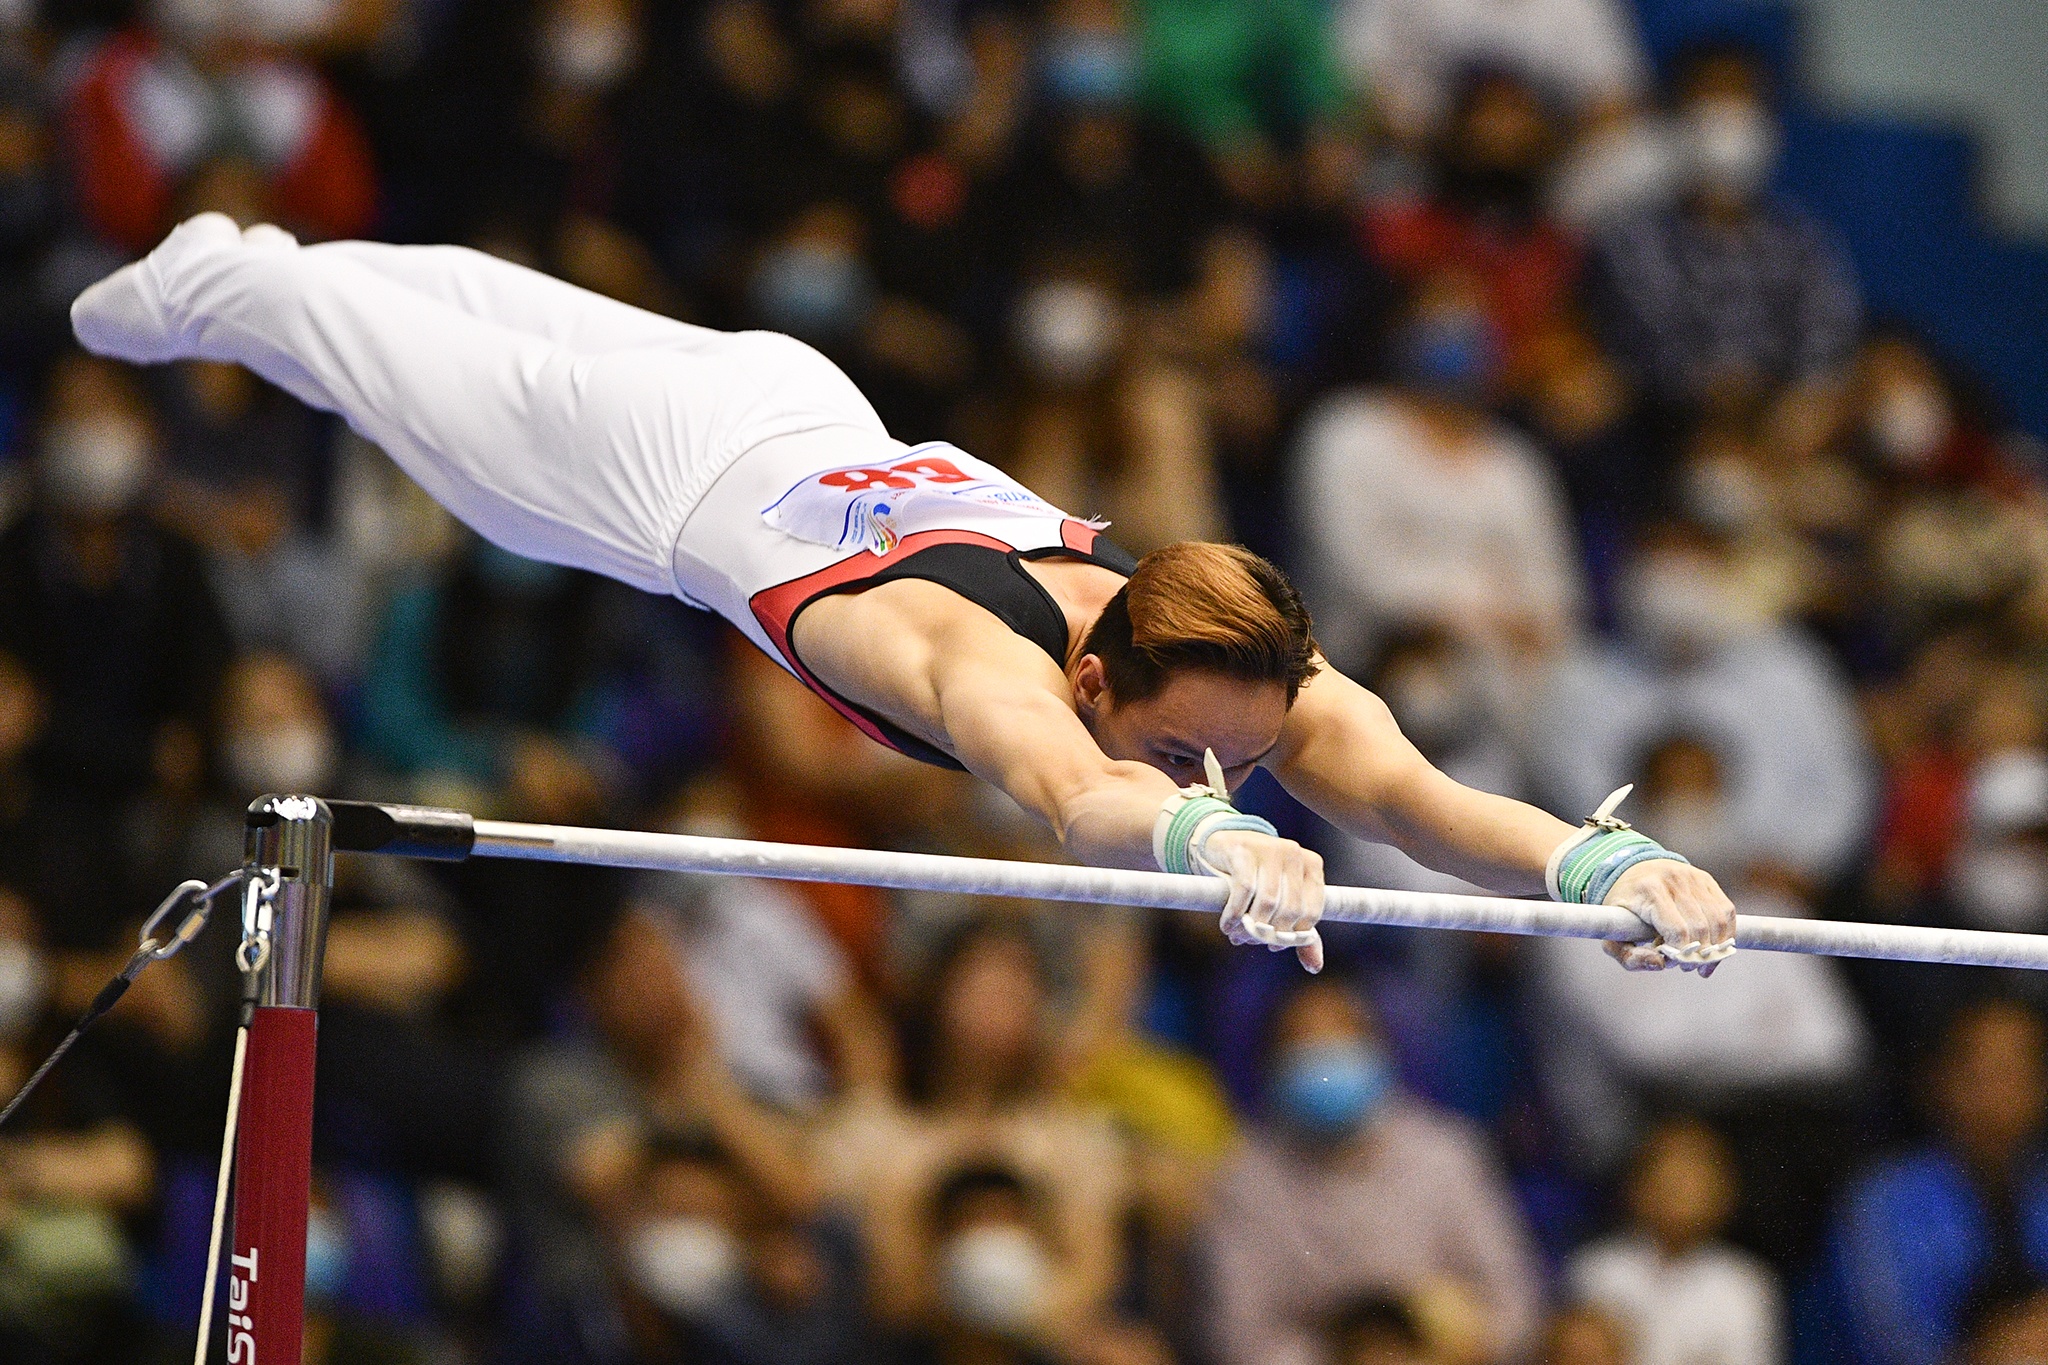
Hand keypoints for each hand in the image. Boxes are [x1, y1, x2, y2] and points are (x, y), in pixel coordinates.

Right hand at [1198, 830, 1325, 972]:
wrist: (1225, 845)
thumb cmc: (1259, 877)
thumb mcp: (1283, 900)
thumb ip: (1299, 931)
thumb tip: (1314, 967)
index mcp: (1312, 866)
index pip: (1311, 912)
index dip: (1293, 935)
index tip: (1274, 944)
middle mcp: (1295, 854)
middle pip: (1289, 909)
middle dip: (1269, 932)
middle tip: (1251, 941)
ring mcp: (1270, 848)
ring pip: (1268, 902)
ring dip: (1250, 926)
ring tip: (1237, 936)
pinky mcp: (1244, 850)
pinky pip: (1244, 889)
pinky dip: (1235, 913)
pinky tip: (1227, 925)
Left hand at [1601, 859, 1736, 974]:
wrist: (1629, 871)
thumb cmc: (1622, 908)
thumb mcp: (1612, 936)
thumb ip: (1631, 957)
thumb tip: (1661, 965)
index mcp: (1648, 890)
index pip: (1677, 930)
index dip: (1682, 954)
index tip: (1676, 964)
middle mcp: (1673, 879)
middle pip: (1700, 927)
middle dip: (1699, 954)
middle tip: (1688, 966)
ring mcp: (1692, 877)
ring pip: (1718, 919)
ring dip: (1716, 947)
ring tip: (1702, 961)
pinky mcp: (1705, 879)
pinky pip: (1726, 910)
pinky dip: (1726, 933)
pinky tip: (1716, 948)